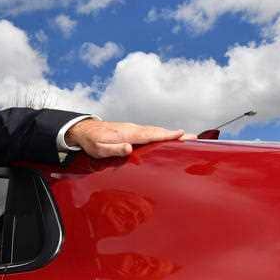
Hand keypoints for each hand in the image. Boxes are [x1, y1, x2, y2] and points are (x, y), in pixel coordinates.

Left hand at [65, 119, 185, 157]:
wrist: (84, 130)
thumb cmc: (91, 142)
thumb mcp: (99, 150)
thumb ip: (113, 149)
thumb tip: (129, 148)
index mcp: (128, 135)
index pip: (151, 135)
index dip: (167, 135)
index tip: (183, 135)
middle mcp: (133, 129)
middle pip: (158, 132)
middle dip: (176, 135)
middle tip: (195, 137)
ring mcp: (134, 129)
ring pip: (156, 131)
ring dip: (171, 134)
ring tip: (188, 138)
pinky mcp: (133, 131)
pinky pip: (151, 132)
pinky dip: (162, 134)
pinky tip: (169, 138)